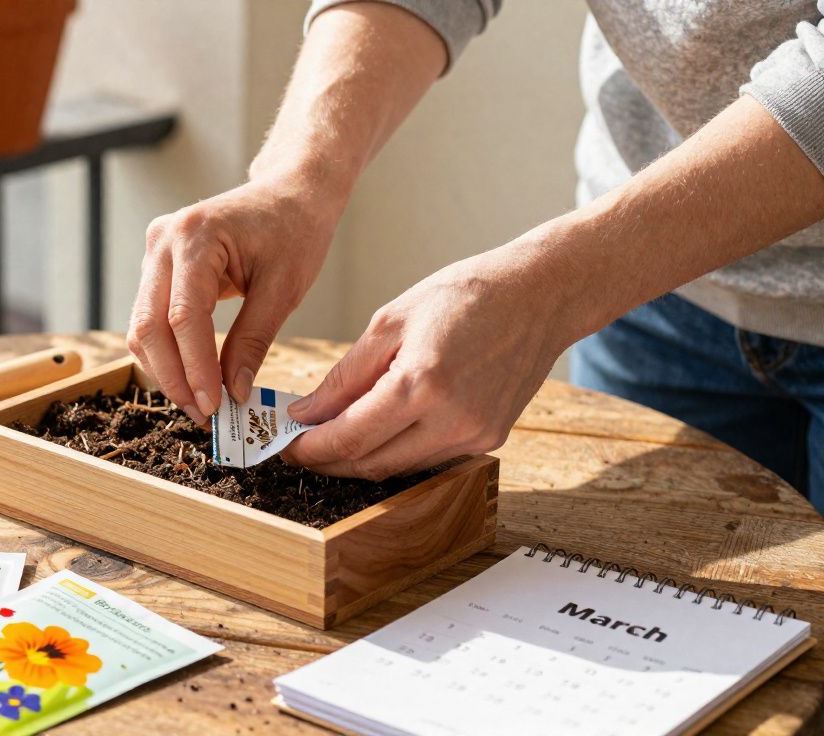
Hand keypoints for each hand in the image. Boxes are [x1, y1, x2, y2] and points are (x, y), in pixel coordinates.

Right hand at [127, 177, 338, 423]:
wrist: (289, 193)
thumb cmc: (294, 230)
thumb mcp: (283, 288)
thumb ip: (254, 341)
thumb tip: (235, 393)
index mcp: (195, 236)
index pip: (183, 316)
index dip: (195, 368)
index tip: (214, 407)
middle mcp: (163, 241)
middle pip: (149, 325)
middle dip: (174, 378)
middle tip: (203, 415)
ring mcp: (154, 252)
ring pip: (142, 327)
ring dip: (166, 370)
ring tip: (200, 403)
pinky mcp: (157, 266)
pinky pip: (150, 318)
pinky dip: (168, 352)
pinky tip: (192, 378)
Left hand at [283, 241, 577, 479]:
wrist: (540, 295)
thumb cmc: (465, 295)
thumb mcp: (390, 321)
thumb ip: (345, 376)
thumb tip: (306, 413)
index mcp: (422, 384)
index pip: (349, 437)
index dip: (309, 448)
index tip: (283, 444)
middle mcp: (452, 420)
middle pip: (370, 464)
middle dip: (327, 459)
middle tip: (298, 445)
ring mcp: (475, 436)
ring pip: (398, 468)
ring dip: (360, 458)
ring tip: (331, 435)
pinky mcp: (489, 439)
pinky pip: (427, 458)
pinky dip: (395, 450)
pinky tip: (378, 430)